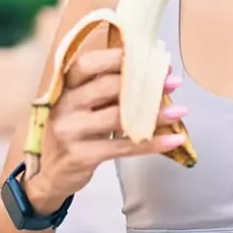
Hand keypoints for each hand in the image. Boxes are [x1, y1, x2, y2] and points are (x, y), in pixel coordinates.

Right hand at [25, 49, 187, 211]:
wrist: (52, 175)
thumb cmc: (76, 133)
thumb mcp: (83, 107)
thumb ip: (105, 90)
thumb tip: (152, 73)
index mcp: (65, 88)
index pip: (88, 63)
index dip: (118, 57)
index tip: (150, 57)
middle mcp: (64, 106)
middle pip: (106, 86)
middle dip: (144, 83)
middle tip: (173, 82)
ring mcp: (70, 132)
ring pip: (118, 118)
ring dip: (154, 114)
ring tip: (181, 111)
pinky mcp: (80, 156)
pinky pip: (122, 147)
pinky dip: (151, 144)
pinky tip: (173, 140)